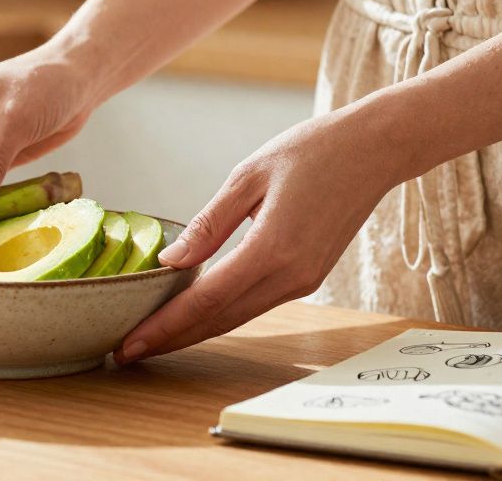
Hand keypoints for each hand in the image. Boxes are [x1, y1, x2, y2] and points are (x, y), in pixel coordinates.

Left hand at [114, 107, 404, 363]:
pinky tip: (192, 313)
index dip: (164, 325)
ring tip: (151, 338)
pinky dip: (220, 313)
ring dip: (194, 332)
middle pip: (220, 320)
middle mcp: (291, 275)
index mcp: (272, 248)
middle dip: (171, 339)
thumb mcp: (249, 176)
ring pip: (238, 316)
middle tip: (126, 352)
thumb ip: (210, 223)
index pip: (206, 300)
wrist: (376, 150)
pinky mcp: (309, 277)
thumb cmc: (312, 151)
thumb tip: (171, 262)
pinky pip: (255, 303)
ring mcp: (303, 281)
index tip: (128, 343)